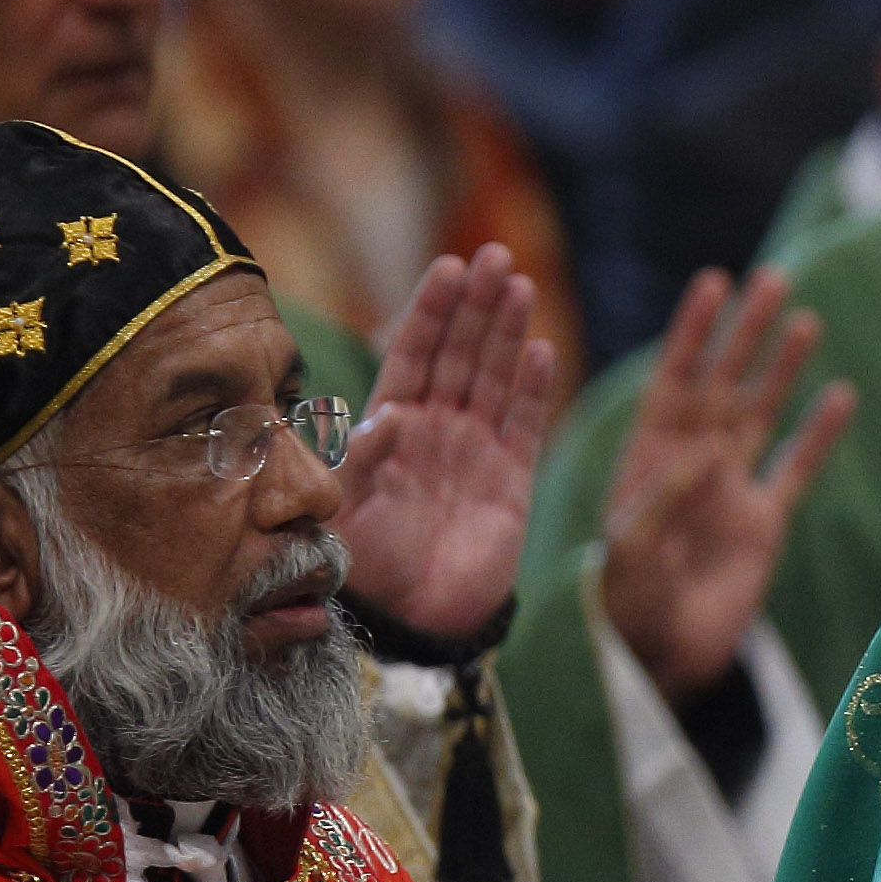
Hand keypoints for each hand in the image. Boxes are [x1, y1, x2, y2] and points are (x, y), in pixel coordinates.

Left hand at [333, 247, 560, 641]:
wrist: (410, 624)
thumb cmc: (363, 566)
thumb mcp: (339, 509)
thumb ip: (361, 459)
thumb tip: (393, 414)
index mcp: (389, 426)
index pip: (414, 354)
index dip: (431, 312)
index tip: (448, 267)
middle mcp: (436, 428)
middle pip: (461, 353)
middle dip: (477, 305)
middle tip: (495, 257)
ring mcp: (477, 450)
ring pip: (496, 377)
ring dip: (507, 332)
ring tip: (520, 285)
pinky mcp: (511, 481)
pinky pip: (525, 425)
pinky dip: (534, 389)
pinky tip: (541, 350)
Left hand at [601, 268, 857, 701]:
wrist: (658, 659)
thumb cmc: (626, 606)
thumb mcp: (629, 553)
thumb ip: (664, 500)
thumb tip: (711, 451)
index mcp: (647, 459)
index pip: (673, 381)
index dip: (693, 333)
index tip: (713, 284)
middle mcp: (690, 463)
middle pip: (723, 383)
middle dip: (745, 333)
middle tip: (772, 279)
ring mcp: (730, 490)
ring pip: (761, 413)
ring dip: (781, 368)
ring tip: (806, 319)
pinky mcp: (764, 523)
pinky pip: (796, 467)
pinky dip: (818, 433)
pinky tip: (840, 394)